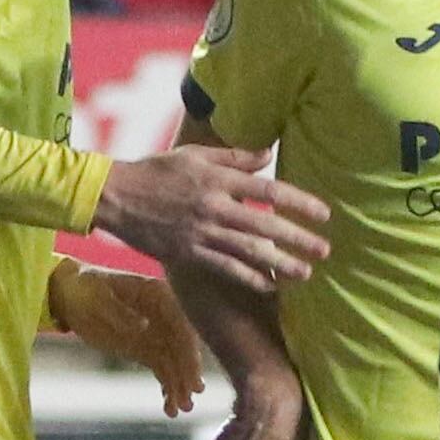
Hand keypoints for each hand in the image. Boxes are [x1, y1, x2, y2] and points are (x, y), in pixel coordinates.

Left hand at [49, 261, 205, 415]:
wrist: (72, 296)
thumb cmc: (85, 289)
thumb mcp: (98, 297)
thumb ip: (119, 312)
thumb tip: (143, 327)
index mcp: (160, 295)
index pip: (182, 324)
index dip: (189, 348)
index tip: (192, 372)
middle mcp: (166, 315)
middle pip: (182, 346)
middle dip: (188, 370)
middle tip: (192, 394)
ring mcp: (157, 334)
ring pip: (174, 363)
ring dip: (179, 385)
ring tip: (181, 409)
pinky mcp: (146, 350)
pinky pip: (162, 370)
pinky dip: (167, 388)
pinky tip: (170, 408)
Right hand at [94, 145, 331, 293]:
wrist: (114, 196)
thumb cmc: (156, 170)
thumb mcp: (194, 155)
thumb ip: (233, 157)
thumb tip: (268, 155)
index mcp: (217, 180)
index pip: (269, 191)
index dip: (299, 202)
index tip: (324, 214)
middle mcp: (213, 207)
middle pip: (265, 225)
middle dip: (298, 239)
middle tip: (325, 249)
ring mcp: (200, 233)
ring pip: (248, 252)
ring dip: (281, 264)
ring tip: (307, 273)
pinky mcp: (187, 253)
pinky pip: (224, 268)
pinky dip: (248, 278)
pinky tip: (270, 285)